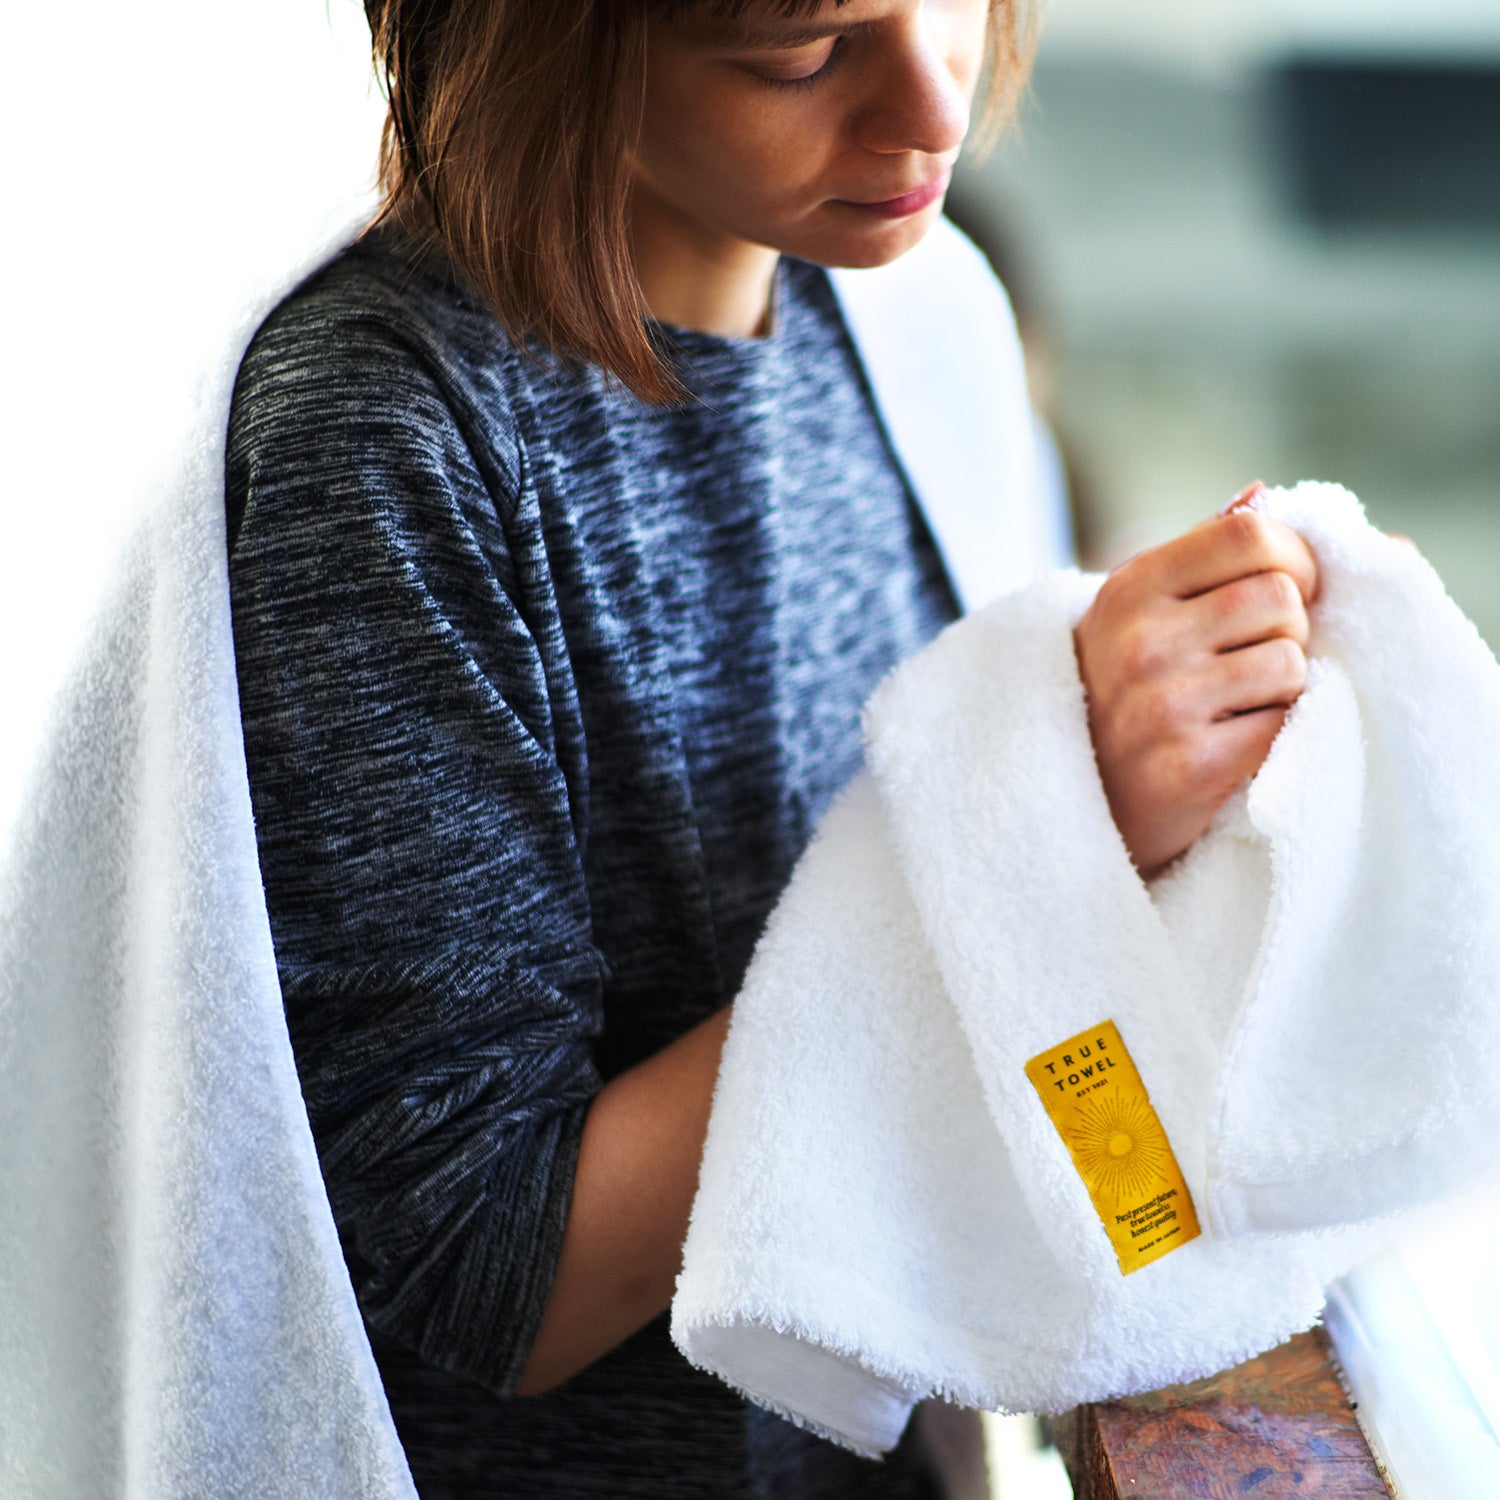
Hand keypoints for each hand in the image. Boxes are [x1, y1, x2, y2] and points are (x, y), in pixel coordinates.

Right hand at [1073, 485, 1318, 875]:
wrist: (1075, 801)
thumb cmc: (1127, 693)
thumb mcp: (1142, 611)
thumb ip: (1202, 553)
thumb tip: (1264, 493)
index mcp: (1132, 586)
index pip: (1251, 535)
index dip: (1294, 559)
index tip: (1290, 591)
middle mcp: (1139, 640)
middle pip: (1282, 599)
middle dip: (1290, 631)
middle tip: (1257, 659)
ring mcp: (1160, 704)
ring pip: (1290, 664)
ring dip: (1286, 688)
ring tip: (1242, 703)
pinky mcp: (1187, 765)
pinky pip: (1283, 725)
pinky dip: (1277, 735)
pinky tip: (1236, 742)